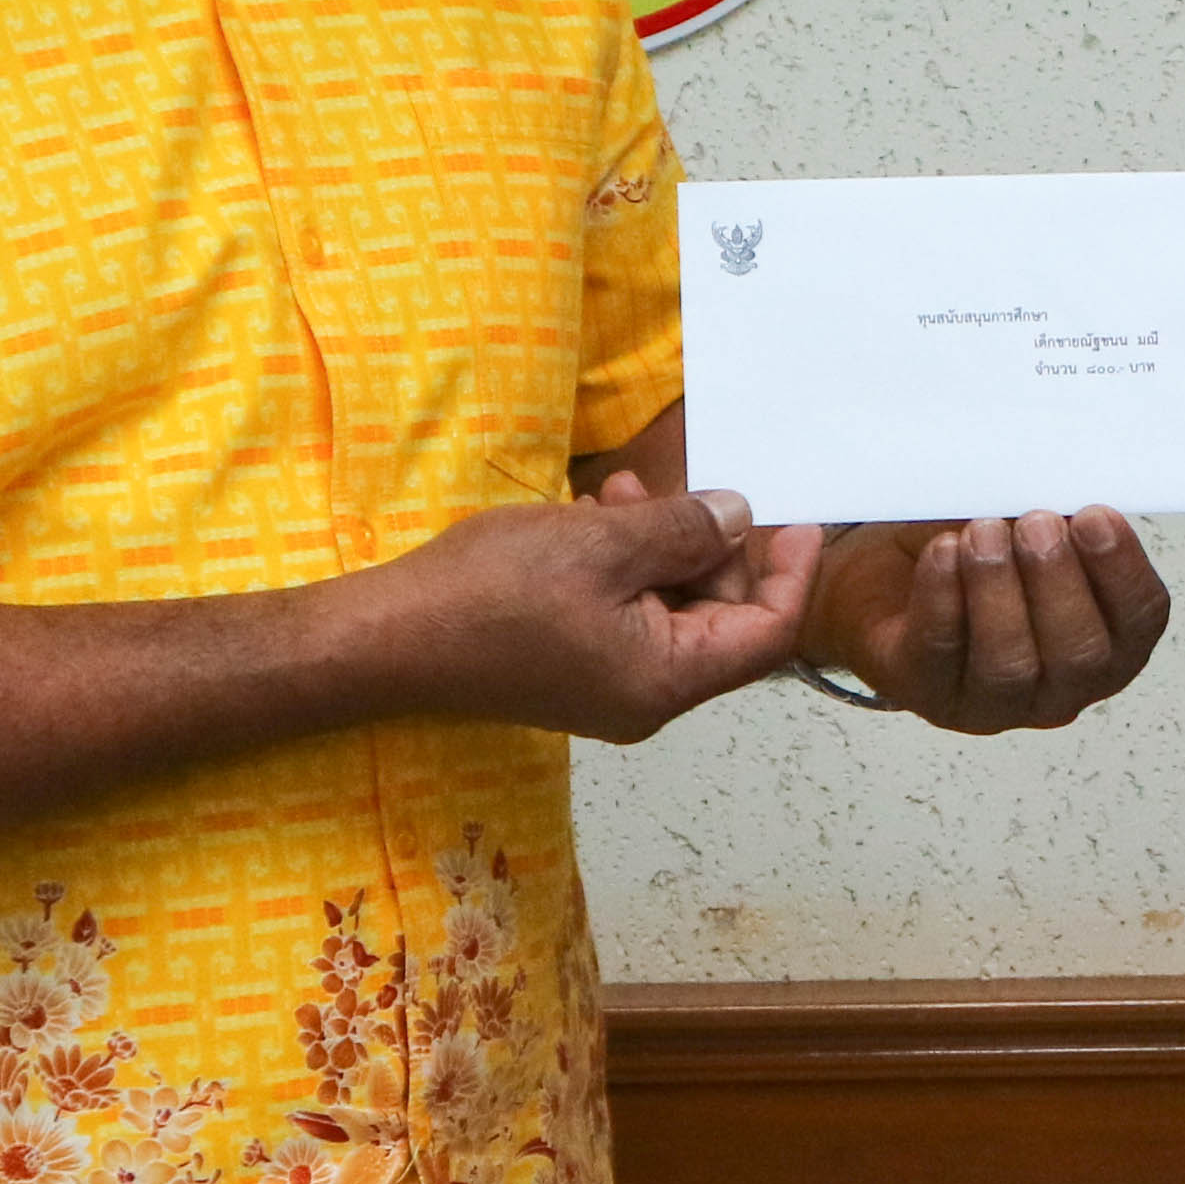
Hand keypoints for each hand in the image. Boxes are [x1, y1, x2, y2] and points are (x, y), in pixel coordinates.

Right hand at [369, 482, 820, 742]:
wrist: (385, 639)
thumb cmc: (490, 594)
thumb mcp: (600, 544)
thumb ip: (684, 529)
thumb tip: (740, 515)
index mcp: (667, 681)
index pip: (768, 634)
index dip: (790, 573)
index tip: (799, 517)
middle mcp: (647, 696)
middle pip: (720, 617)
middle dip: (711, 545)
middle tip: (676, 487)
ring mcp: (607, 686)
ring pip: (668, 606)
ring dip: (659, 543)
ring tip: (617, 490)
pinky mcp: (572, 666)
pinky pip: (624, 612)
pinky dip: (621, 562)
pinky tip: (588, 517)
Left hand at [809, 509, 1174, 732]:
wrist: (888, 581)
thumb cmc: (972, 548)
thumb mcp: (1022, 523)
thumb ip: (1052, 512)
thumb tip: (1061, 478)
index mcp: (1104, 642)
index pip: (1138, 621)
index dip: (1123, 571)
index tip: (1097, 516)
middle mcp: (1056, 687)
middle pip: (1080, 655)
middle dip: (1059, 583)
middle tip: (1037, 522)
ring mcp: (990, 701)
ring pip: (1009, 664)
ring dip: (999, 591)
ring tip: (983, 532)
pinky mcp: (925, 691)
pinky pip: (939, 652)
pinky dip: (943, 597)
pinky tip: (943, 552)